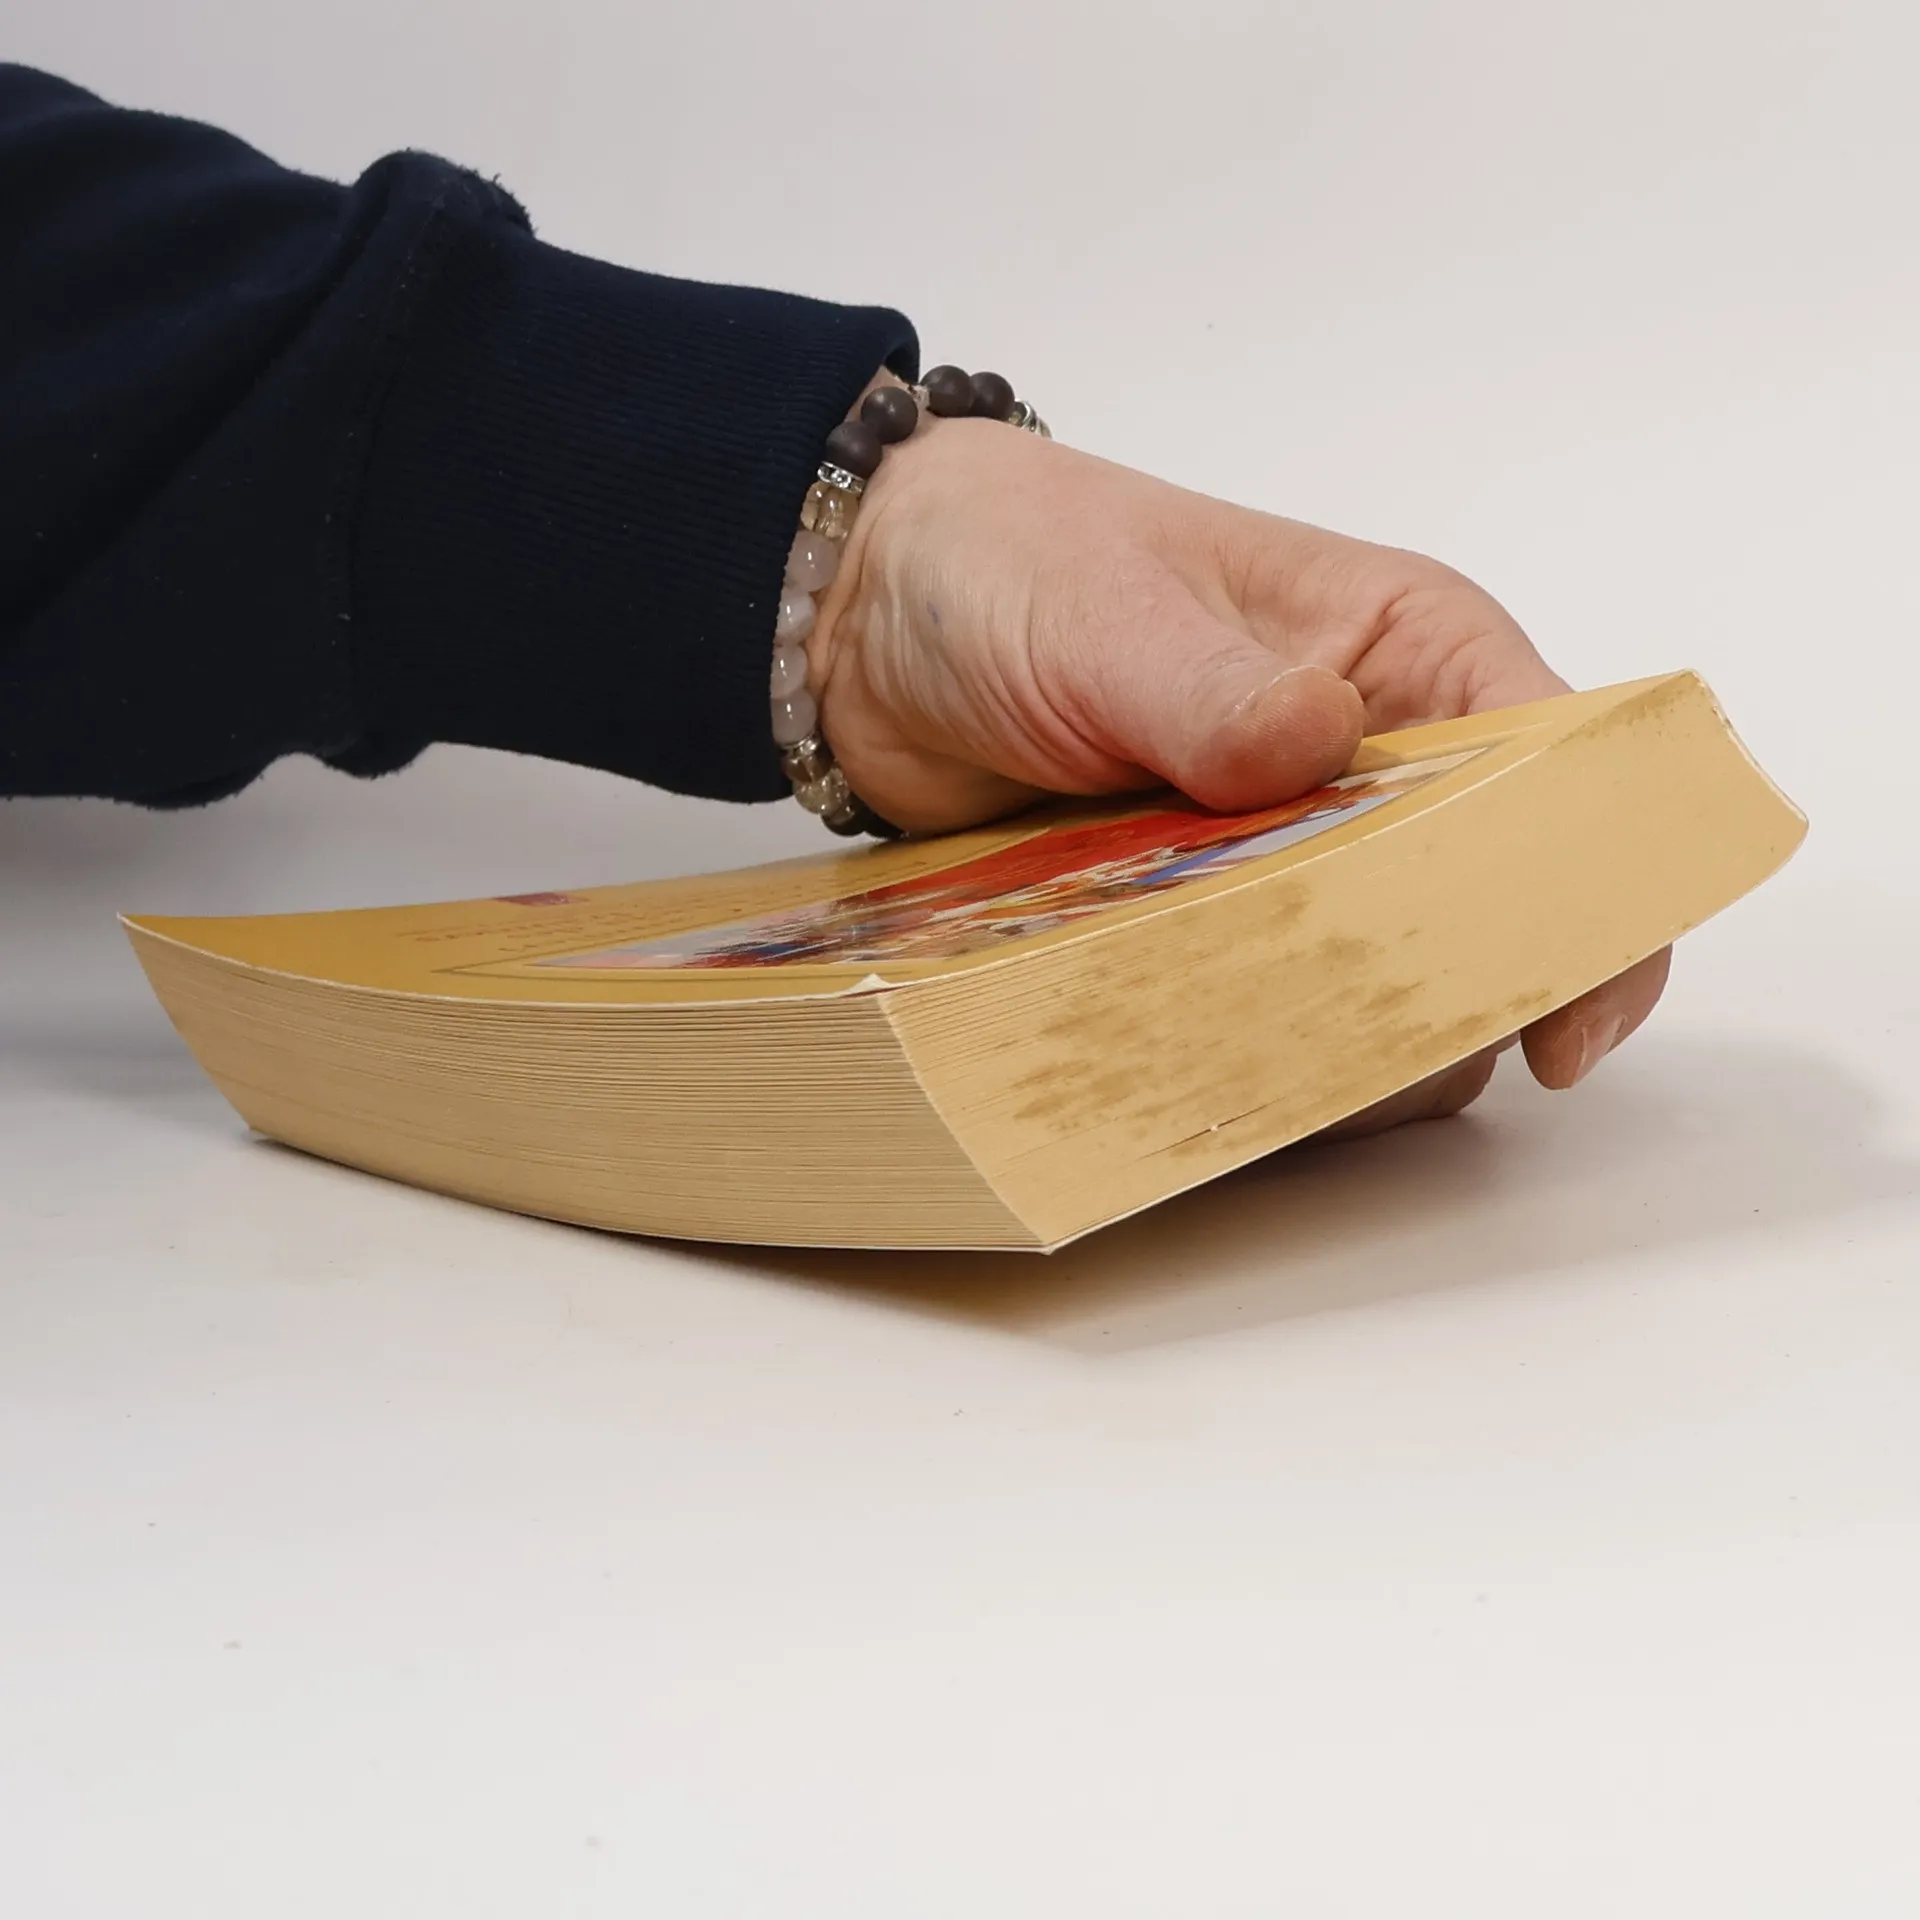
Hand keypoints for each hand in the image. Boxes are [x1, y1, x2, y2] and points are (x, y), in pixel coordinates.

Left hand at [809, 404, 1669, 1125]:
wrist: (873, 623)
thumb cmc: (1011, 563)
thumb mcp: (1111, 615)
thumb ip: (1213, 690)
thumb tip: (1316, 743)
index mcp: (1410, 654)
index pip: (1564, 777)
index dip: (1590, 901)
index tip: (1562, 1021)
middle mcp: (1376, 766)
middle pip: (1489, 918)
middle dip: (1450, 1000)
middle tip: (1356, 1051)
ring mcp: (1294, 859)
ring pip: (1385, 995)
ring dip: (1341, 1048)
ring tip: (1250, 1059)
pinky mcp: (1209, 926)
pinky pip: (1269, 1025)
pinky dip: (1251, 1062)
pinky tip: (1194, 1070)